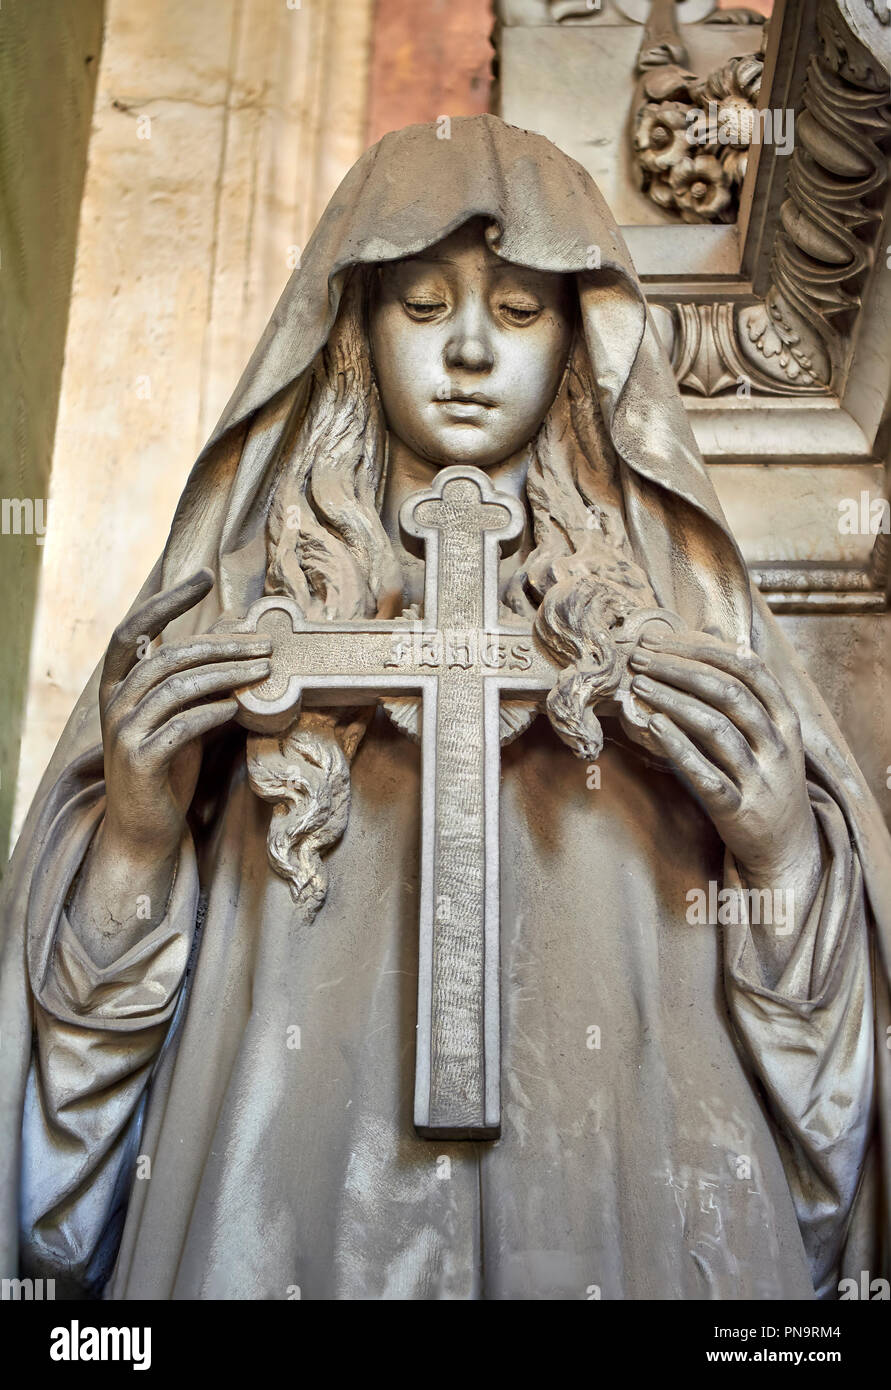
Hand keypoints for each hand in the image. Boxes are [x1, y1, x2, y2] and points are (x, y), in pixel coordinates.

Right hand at [99, 568, 271, 865]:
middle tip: (263, 644)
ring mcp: (123, 733)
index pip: (133, 631)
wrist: (144, 831)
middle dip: (219, 646)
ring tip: (262, 671)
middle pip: (167, 657)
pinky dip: (210, 712)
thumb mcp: (180, 718)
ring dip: (224, 676)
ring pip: (176, 688)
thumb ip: (195, 684)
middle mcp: (114, 705)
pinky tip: (237, 707)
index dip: (165, 601)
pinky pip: (179, 726)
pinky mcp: (140, 761)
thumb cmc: (168, 769)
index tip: (201, 578)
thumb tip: (238, 642)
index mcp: (118, 688)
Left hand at [626, 632, 820, 896]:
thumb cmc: (766, 779)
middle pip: (728, 693)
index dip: (703, 649)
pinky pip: (706, 774)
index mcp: (786, 720)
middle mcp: (777, 745)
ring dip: (673, 701)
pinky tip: (653, 726)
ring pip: (716, 729)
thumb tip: (713, 645)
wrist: (787, 847)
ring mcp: (760, 778)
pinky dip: (678, 747)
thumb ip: (748, 698)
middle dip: (680, 670)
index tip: (664, 640)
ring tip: (639, 686)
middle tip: (640, 658)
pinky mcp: (738, 809)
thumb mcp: (771, 736)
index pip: (748, 669)